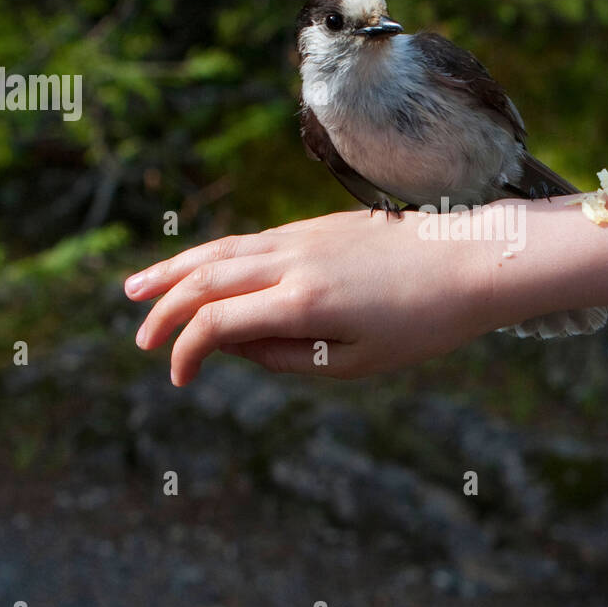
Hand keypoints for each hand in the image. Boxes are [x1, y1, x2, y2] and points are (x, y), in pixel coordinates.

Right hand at [124, 210, 495, 383]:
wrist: (471, 260)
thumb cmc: (421, 323)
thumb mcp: (356, 362)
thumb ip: (286, 357)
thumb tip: (233, 347)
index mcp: (303, 302)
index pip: (218, 323)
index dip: (188, 352)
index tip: (180, 379)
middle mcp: (293, 262)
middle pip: (206, 279)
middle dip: (164, 310)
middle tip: (141, 341)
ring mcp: (302, 238)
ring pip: (221, 250)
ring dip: (174, 271)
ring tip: (136, 289)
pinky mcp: (315, 228)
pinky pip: (250, 240)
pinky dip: (213, 257)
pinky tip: (200, 271)